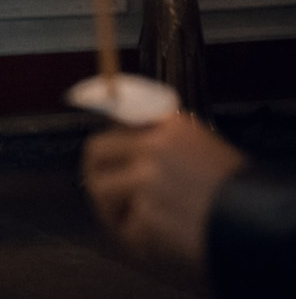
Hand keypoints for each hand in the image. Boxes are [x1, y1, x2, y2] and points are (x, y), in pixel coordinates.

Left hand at [84, 115, 245, 271]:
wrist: (267, 232)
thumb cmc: (245, 199)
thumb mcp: (209, 154)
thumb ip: (167, 147)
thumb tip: (132, 149)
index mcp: (174, 128)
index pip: (119, 120)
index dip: (113, 141)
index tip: (105, 149)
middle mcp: (155, 149)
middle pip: (97, 151)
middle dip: (98, 173)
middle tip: (107, 191)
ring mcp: (145, 183)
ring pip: (102, 190)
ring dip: (114, 209)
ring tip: (140, 223)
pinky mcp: (144, 219)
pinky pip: (122, 229)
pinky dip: (137, 241)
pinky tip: (159, 244)